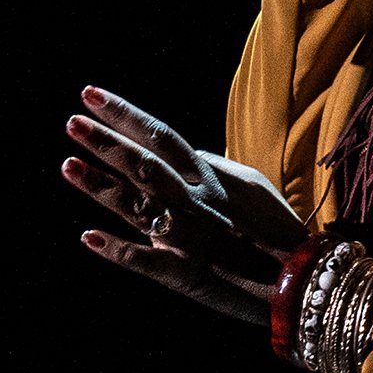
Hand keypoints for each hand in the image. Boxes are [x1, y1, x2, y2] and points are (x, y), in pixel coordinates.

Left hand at [62, 85, 308, 328]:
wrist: (304, 279)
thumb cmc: (276, 232)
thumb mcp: (252, 188)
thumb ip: (215, 169)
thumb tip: (188, 151)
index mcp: (209, 178)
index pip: (161, 136)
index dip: (126, 116)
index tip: (91, 94)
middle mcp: (196, 202)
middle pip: (146, 165)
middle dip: (108, 143)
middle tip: (72, 121)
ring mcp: (190, 237)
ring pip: (141, 206)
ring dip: (103, 187)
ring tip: (68, 165)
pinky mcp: (188, 276)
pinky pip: (150, 262)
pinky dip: (120, 251)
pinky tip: (89, 238)